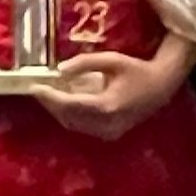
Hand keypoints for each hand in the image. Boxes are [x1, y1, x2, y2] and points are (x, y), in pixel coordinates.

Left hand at [32, 50, 185, 141]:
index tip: (34, 87)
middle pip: (68, 117)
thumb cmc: (137, 70)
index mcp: (107, 106)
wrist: (161, 88)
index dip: (50, 97)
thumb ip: (84, 63)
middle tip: (37, 89)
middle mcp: (107, 124)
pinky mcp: (110, 135)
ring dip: (58, 110)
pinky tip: (64, 102)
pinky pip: (82, 127)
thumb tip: (60, 70)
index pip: (70, 104)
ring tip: (48, 94)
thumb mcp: (111, 60)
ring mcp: (109, 133)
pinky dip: (70, 115)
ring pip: (73, 124)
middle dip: (51, 104)